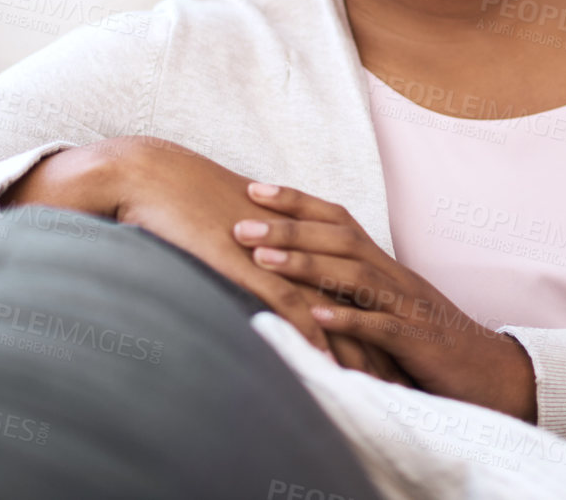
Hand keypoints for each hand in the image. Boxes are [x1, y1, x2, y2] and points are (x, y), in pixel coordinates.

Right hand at [2, 137, 406, 381]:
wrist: (158, 178)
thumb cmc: (190, 204)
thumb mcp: (236, 231)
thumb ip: (258, 253)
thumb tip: (266, 274)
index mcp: (300, 241)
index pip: (347, 287)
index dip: (372, 323)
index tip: (396, 357)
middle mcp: (300, 248)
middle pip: (352, 302)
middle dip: (379, 345)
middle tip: (407, 382)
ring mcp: (280, 256)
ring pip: (332, 310)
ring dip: (357, 350)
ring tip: (382, 387)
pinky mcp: (255, 265)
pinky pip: (292, 304)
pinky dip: (314, 335)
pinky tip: (330, 365)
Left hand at [233, 182, 537, 422]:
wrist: (491, 375)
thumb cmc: (431, 346)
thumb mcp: (387, 312)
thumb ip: (351, 294)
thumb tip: (300, 282)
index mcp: (385, 268)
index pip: (339, 221)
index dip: (298, 203)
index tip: (254, 189)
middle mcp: (395, 279)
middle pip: (340, 240)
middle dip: (288, 229)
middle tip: (239, 222)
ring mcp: (407, 309)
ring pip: (354, 277)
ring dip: (306, 266)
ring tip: (262, 259)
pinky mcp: (417, 344)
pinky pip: (381, 328)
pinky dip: (348, 321)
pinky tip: (317, 317)